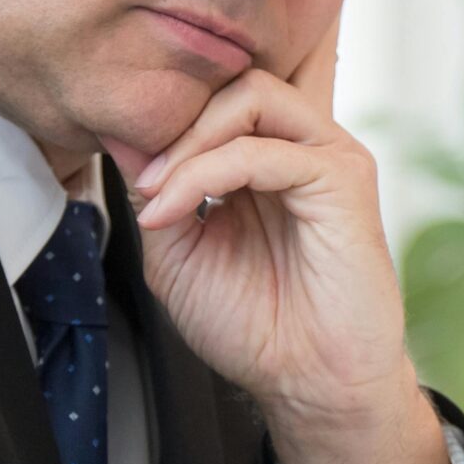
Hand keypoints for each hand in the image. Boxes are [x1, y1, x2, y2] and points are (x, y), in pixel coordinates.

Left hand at [111, 23, 463, 463]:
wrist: (308, 382)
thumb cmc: (257, 326)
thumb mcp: (177, 253)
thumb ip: (160, 193)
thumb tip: (125, 140)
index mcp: (270, 161)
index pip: (218, 99)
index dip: (164, 120)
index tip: (118, 160)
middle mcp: (304, 148)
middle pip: (236, 81)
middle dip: (175, 122)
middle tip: (141, 178)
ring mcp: (329, 158)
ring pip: (252, 96)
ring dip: (188, 142)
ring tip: (156, 193)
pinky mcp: (345, 181)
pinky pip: (265, 150)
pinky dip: (205, 174)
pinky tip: (174, 210)